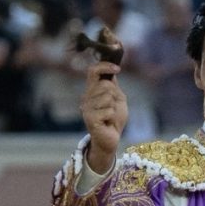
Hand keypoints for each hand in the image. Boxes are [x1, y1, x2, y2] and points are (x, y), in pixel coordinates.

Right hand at [80, 57, 126, 173]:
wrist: (111, 139)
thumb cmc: (114, 119)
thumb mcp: (118, 99)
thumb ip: (114, 86)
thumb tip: (111, 72)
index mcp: (92, 91)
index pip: (93, 71)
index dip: (104, 66)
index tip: (117, 68)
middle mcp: (86, 98)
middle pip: (105, 85)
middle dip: (114, 95)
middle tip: (112, 107)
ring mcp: (87, 108)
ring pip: (107, 97)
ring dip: (113, 107)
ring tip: (109, 116)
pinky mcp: (90, 119)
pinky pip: (108, 111)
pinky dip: (112, 116)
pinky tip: (108, 123)